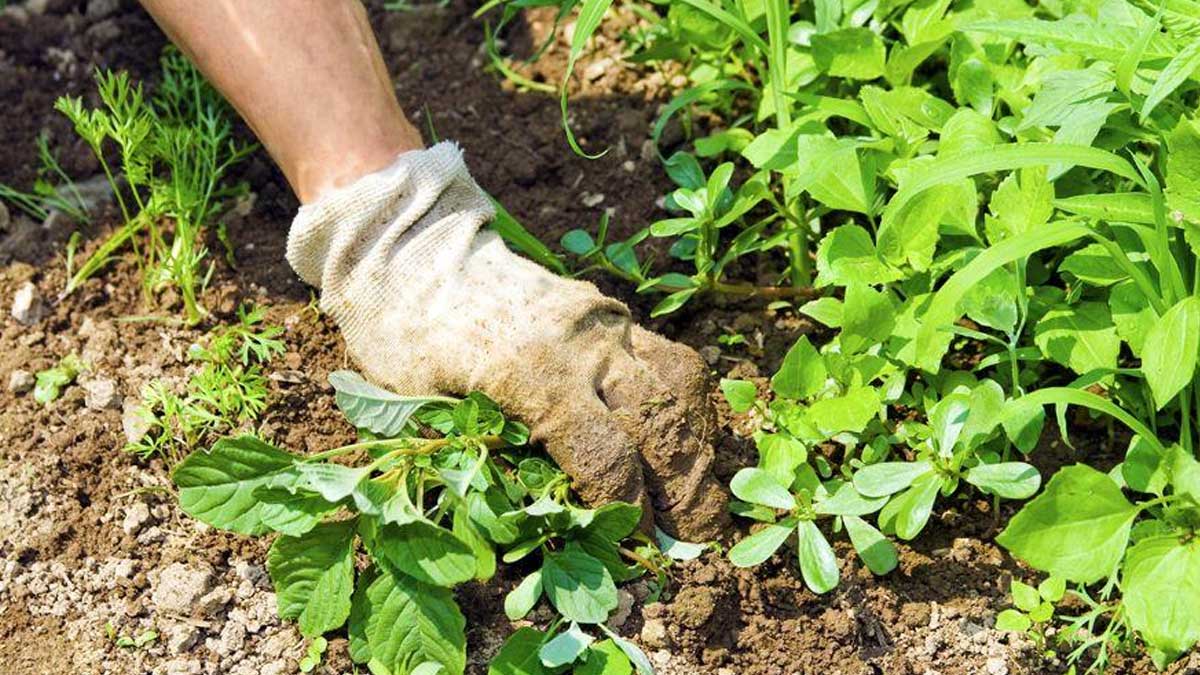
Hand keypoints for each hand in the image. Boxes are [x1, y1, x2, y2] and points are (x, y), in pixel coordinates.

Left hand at [287, 143, 728, 539]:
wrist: (411, 251)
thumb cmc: (403, 339)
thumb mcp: (423, 409)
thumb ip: (485, 459)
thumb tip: (545, 522)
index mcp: (532, 374)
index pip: (605, 456)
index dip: (627, 510)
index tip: (636, 545)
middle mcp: (582, 345)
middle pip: (660, 423)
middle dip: (685, 488)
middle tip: (693, 537)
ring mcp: (602, 322)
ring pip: (678, 386)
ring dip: (697, 444)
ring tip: (698, 490)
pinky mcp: (608, 311)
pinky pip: (666, 358)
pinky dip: (682, 404)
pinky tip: (681, 438)